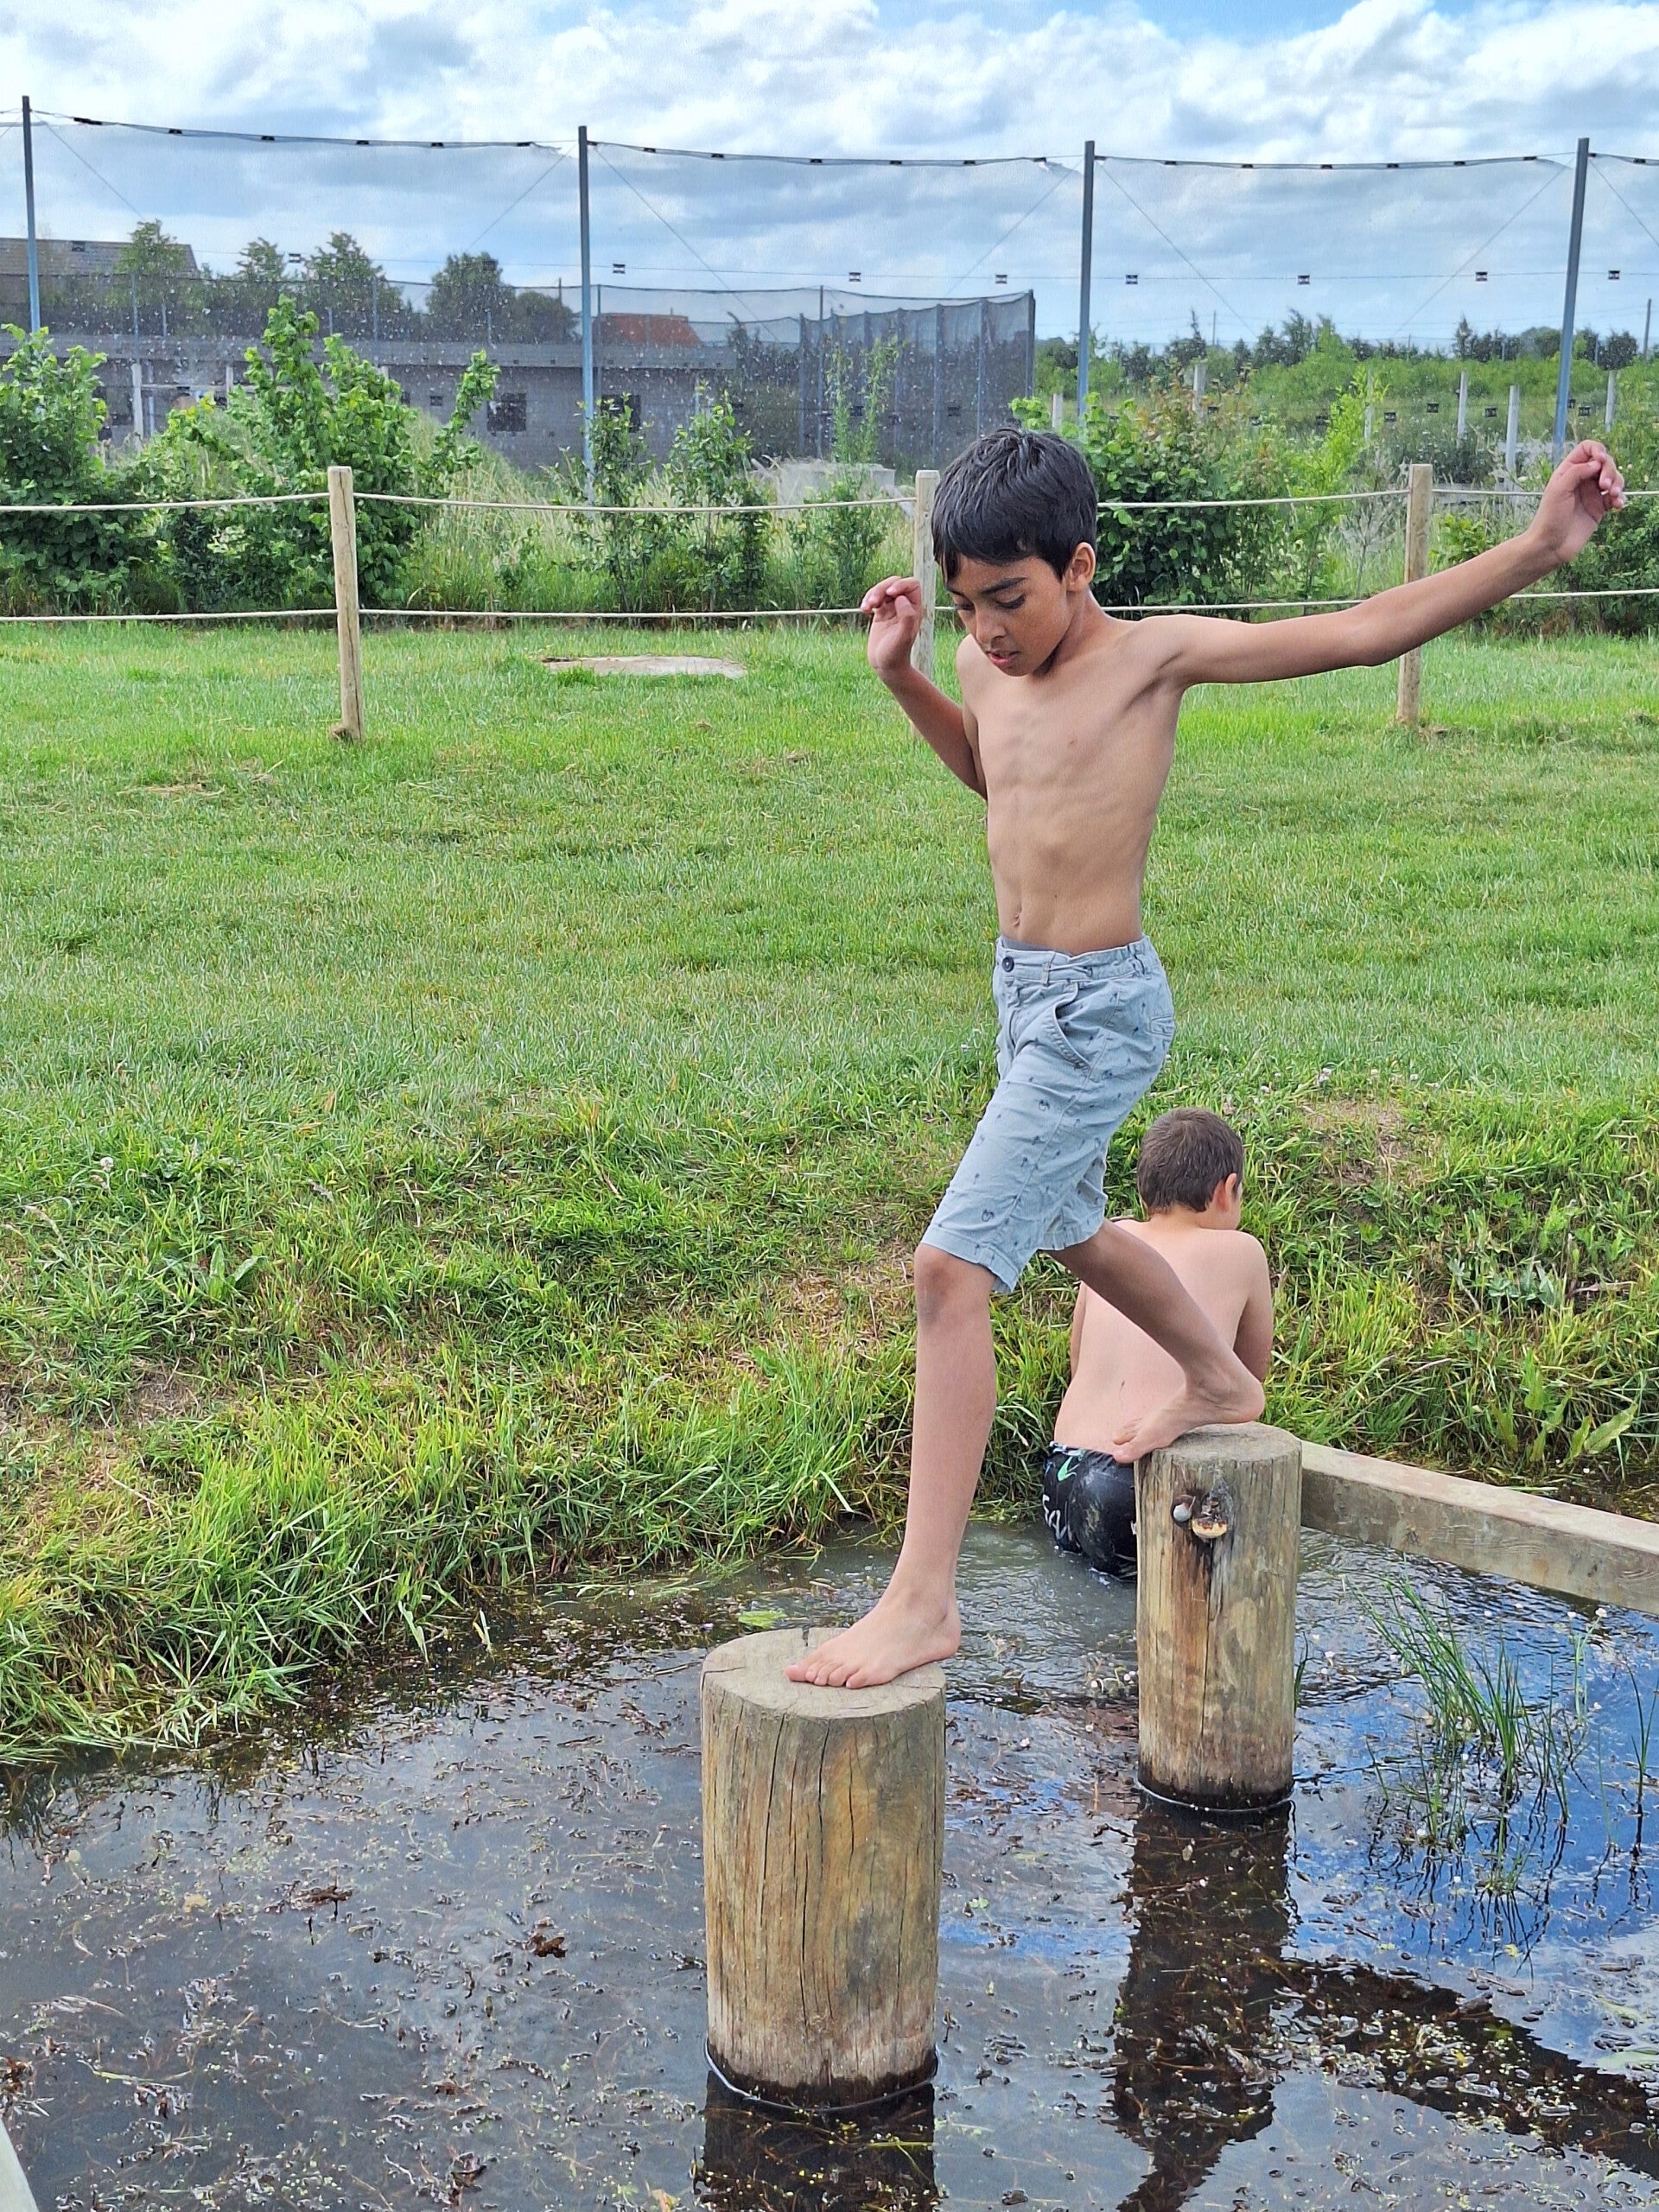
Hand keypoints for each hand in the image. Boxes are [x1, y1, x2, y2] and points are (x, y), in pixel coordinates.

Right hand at [861, 575, 922, 680]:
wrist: (887, 666)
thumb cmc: (897, 653)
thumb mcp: (903, 637)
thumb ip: (907, 617)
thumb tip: (901, 598)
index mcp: (915, 609)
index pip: (912, 584)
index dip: (901, 584)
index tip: (890, 593)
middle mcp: (905, 606)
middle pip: (894, 583)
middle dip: (882, 588)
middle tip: (873, 602)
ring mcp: (892, 609)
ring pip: (883, 589)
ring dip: (872, 593)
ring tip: (866, 608)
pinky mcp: (880, 613)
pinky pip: (874, 598)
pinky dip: (867, 601)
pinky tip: (864, 611)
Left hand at [1526, 439, 1625, 569]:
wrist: (1550, 546)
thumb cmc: (1549, 518)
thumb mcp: (1558, 490)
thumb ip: (1577, 472)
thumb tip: (1597, 463)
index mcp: (1568, 471)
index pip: (1587, 449)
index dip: (1597, 450)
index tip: (1601, 460)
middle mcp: (1581, 480)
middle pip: (1604, 463)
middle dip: (1609, 470)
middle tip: (1604, 485)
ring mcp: (1591, 494)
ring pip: (1613, 478)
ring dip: (1618, 483)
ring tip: (1614, 496)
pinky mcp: (1599, 508)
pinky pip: (1615, 497)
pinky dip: (1620, 498)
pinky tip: (1618, 505)